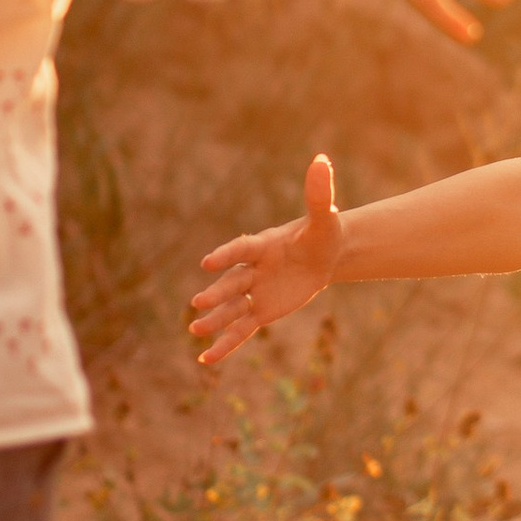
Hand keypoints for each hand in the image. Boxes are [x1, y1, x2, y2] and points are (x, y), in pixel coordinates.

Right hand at [190, 154, 345, 371]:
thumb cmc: (323, 234)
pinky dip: (226, 345)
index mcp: (263, 245)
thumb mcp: (325, 218)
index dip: (226, 255)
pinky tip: (207, 359)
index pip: (241, 249)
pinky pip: (241, 330)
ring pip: (232, 308)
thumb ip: (319, 195)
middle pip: (232, 283)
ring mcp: (255, 292)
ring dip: (214, 320)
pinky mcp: (261, 311)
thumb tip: (322, 160)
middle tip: (197, 303)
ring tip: (194, 330)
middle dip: (216, 293)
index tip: (207, 263)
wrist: (326, 255)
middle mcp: (253, 269)